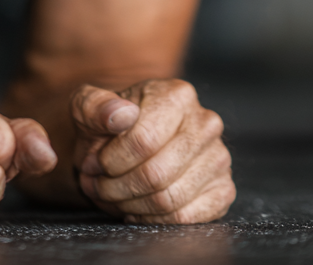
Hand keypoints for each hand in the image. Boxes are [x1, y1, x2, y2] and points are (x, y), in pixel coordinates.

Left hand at [71, 79, 233, 223]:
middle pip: (156, 174)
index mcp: (177, 94)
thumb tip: (122, 115)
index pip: (143, 141)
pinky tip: (138, 207)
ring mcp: (219, 156)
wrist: (131, 140)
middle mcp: (206, 122)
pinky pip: (187, 217)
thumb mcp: (89, 107)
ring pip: (169, 199)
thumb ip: (95, 106)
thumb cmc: (109, 124)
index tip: (94, 163)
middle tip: (98, 186)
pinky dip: (155, 219)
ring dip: (131, 205)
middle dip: (117, 187)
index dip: (110, 161)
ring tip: (114, 195)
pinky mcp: (223, 188)